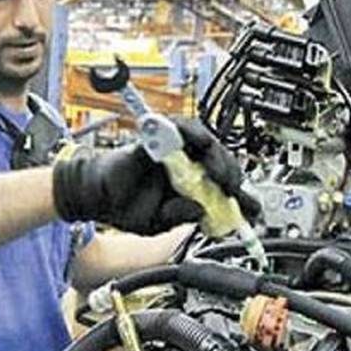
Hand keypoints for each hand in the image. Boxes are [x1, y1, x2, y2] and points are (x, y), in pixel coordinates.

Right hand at [52, 118, 259, 234]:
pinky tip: (197, 143)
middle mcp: (188, 166)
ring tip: (219, 173)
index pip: (224, 188)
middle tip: (233, 190)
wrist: (96, 195)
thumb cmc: (128, 206)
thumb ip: (179, 218)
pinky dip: (190, 133)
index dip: (242, 197)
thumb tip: (200, 212)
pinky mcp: (159, 138)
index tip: (253, 209)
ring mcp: (175, 151)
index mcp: (192, 188)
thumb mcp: (159, 222)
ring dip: (217, 156)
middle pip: (221, 163)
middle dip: (232, 177)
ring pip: (207, 143)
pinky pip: (179, 128)